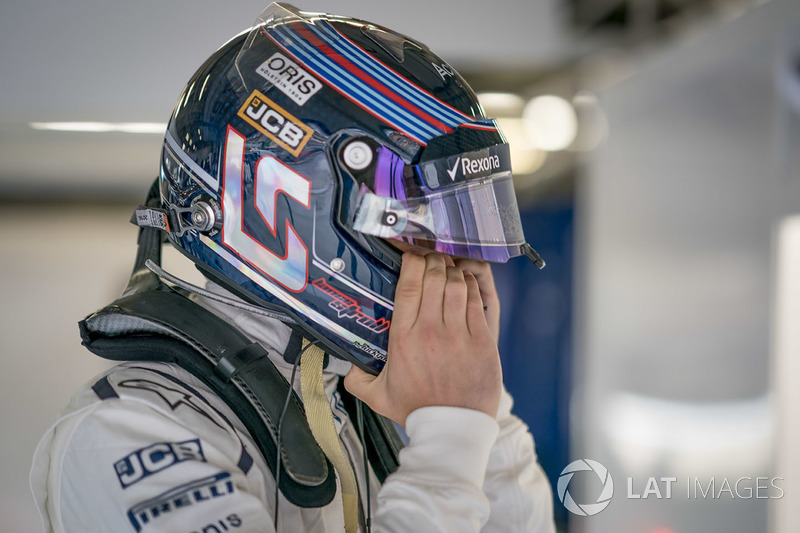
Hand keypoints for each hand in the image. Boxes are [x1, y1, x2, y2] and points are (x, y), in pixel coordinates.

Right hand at [344, 252, 502, 426]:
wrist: (453, 430)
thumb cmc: (416, 411)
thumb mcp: (377, 396)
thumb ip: (356, 378)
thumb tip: (347, 362)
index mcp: (403, 339)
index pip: (408, 285)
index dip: (410, 261)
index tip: (409, 254)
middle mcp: (431, 331)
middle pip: (434, 276)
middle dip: (432, 260)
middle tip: (430, 259)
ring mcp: (459, 335)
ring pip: (457, 284)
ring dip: (452, 270)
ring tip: (447, 268)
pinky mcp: (482, 340)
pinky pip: (477, 300)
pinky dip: (472, 285)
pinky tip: (466, 283)